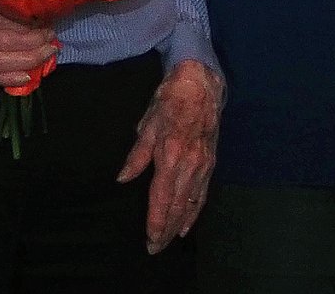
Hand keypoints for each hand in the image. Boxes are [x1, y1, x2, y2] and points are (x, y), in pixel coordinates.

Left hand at [117, 59, 221, 253]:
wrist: (200, 85)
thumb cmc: (169, 102)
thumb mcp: (147, 125)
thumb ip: (137, 155)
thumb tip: (123, 178)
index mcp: (171, 156)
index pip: (162, 198)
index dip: (156, 222)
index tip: (150, 240)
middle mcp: (190, 165)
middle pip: (177, 207)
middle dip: (167, 230)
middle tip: (155, 249)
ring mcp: (203, 165)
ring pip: (191, 204)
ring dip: (179, 225)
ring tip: (169, 241)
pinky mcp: (210, 163)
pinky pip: (202, 194)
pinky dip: (195, 212)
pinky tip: (188, 224)